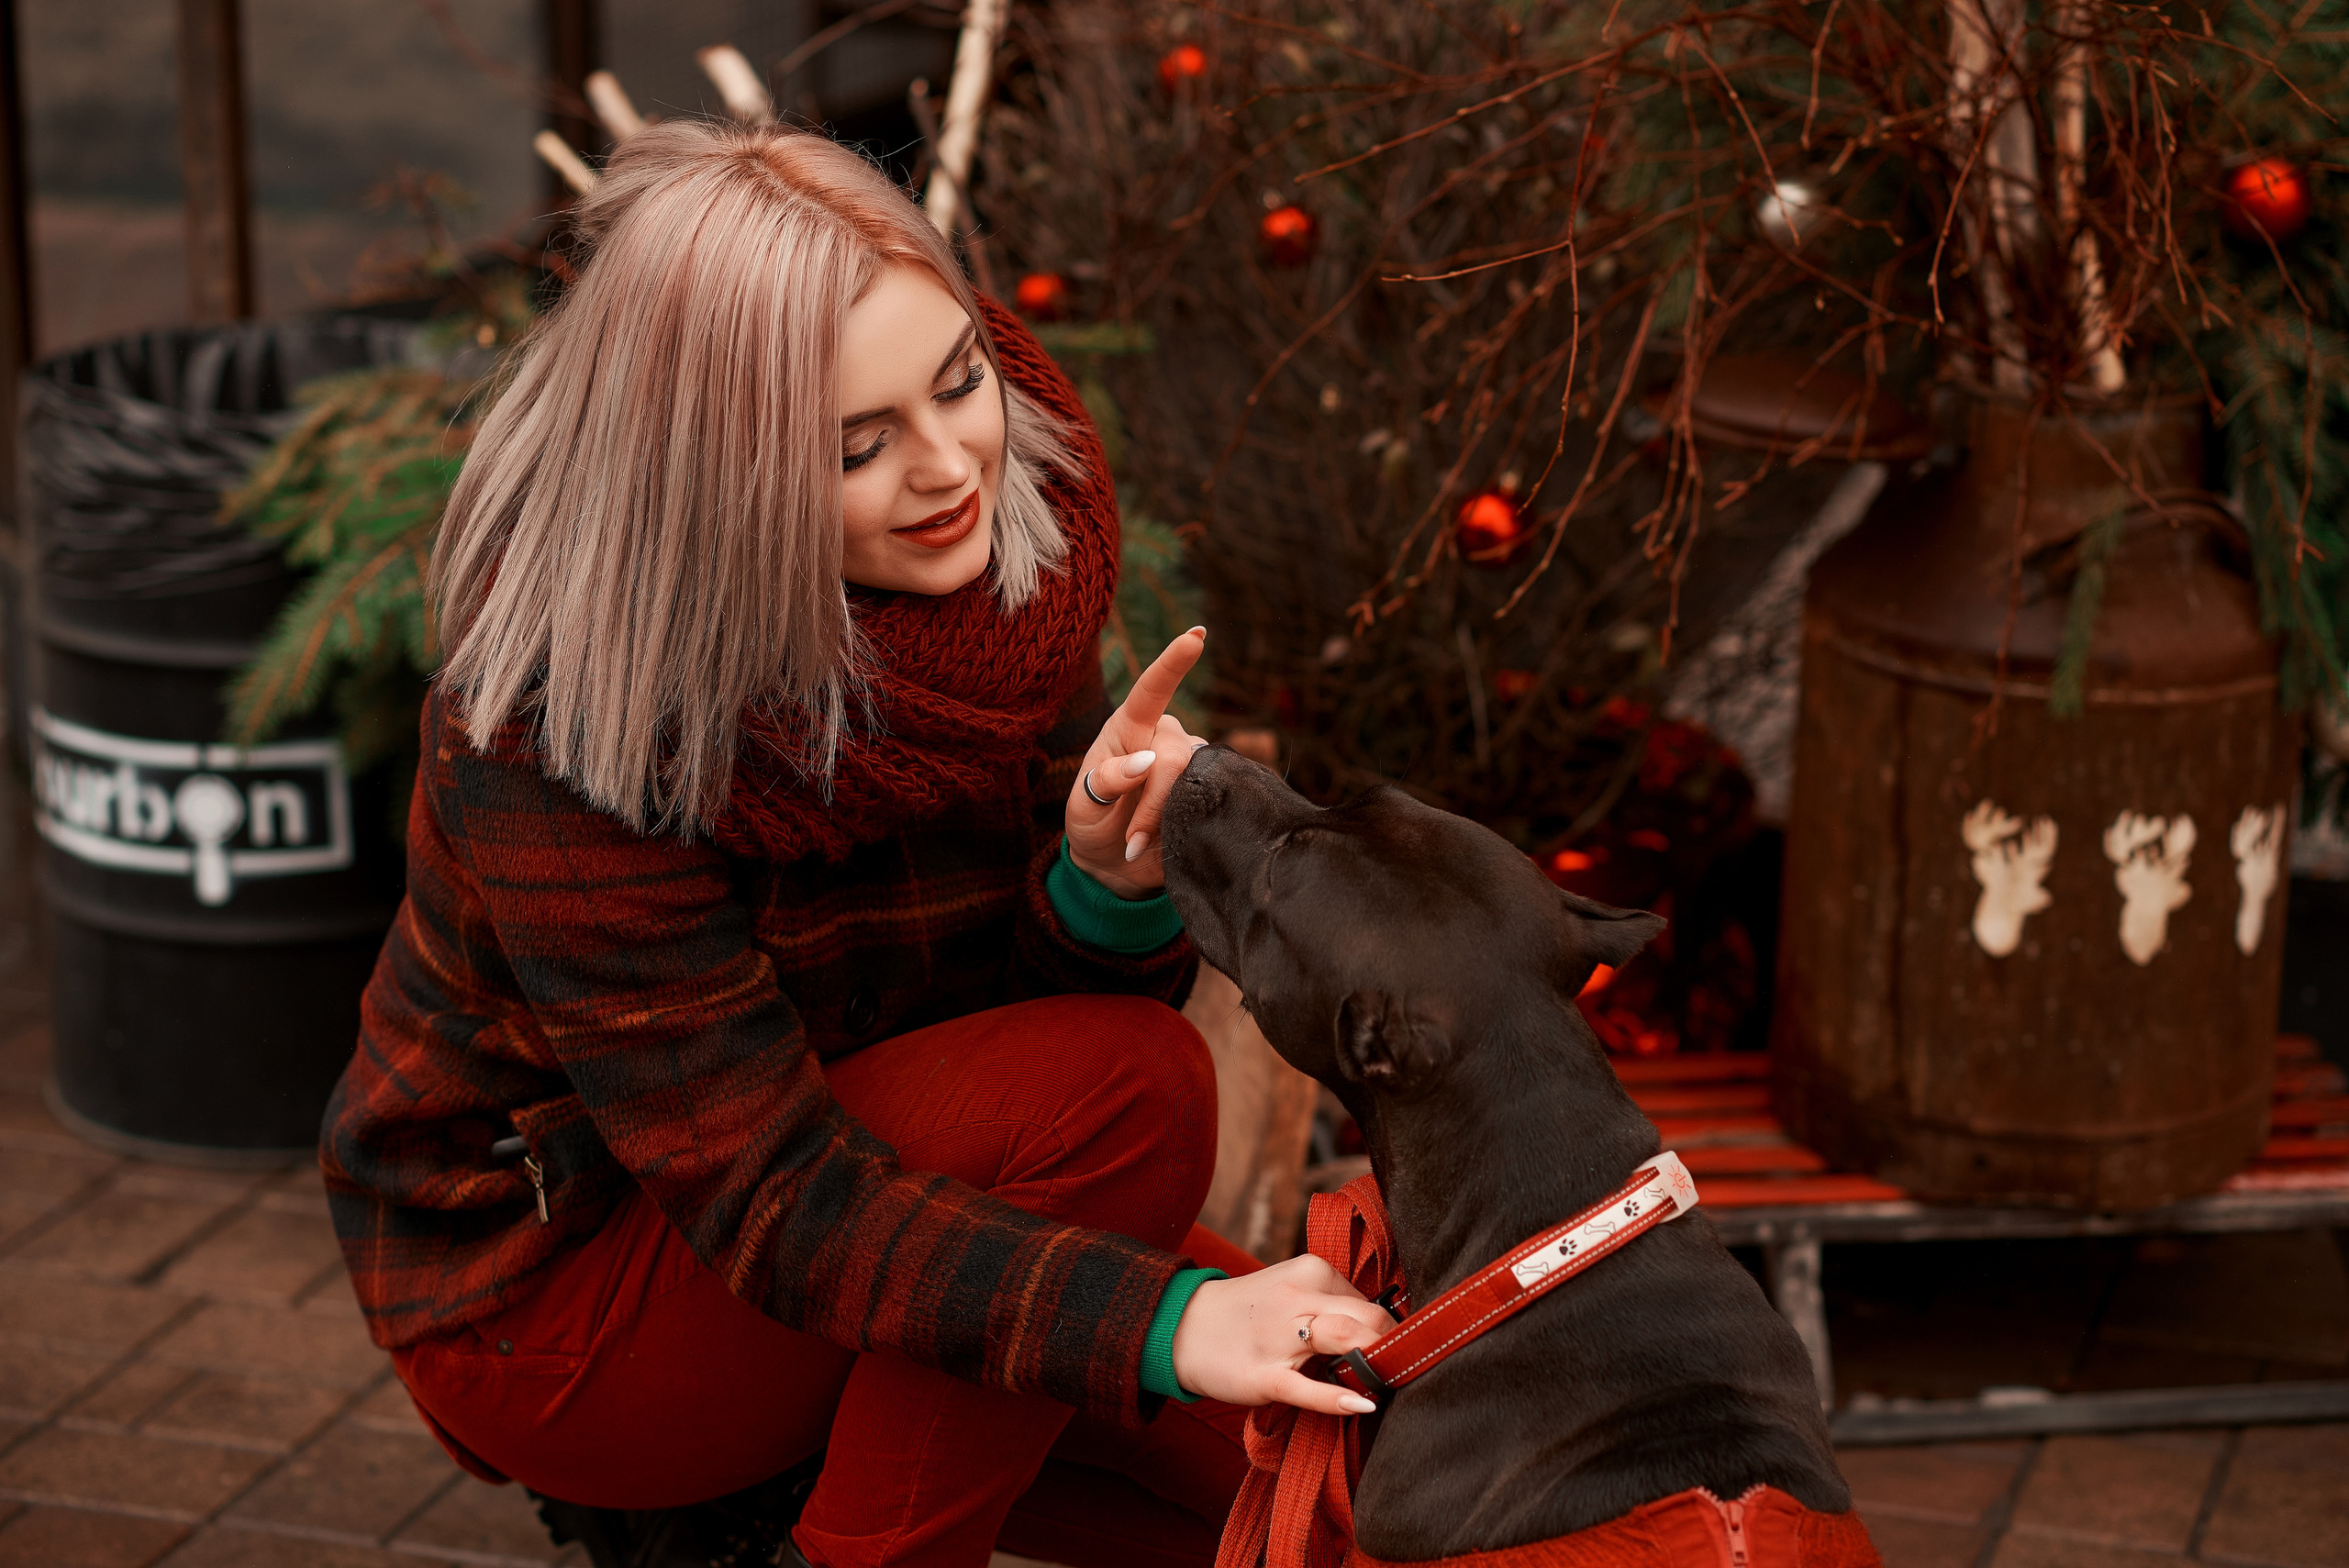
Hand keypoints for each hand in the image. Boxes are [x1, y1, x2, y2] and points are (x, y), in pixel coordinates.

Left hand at [1066, 628, 1207, 897]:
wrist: (1114, 864)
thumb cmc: (1094, 823)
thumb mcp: (1082, 806)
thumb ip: (1104, 782)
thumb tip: (1145, 762)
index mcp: (1129, 728)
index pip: (1152, 690)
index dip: (1173, 662)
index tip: (1196, 636)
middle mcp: (1164, 738)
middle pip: (1174, 758)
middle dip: (1151, 804)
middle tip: (1130, 840)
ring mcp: (1192, 765)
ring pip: (1196, 782)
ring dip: (1164, 820)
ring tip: (1138, 844)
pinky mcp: (1210, 794)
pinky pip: (1211, 804)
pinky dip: (1186, 829)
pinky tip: (1166, 843)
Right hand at [1169, 1255, 1395, 1415]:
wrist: (1183, 1327)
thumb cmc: (1250, 1315)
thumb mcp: (1293, 1292)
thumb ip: (1335, 1305)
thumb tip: (1385, 1333)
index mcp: (1311, 1271)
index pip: (1371, 1301)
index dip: (1392, 1332)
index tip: (1403, 1356)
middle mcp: (1298, 1296)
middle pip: (1368, 1316)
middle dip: (1397, 1346)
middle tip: (1413, 1371)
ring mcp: (1279, 1336)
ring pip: (1343, 1338)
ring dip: (1377, 1362)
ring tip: (1395, 1383)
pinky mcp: (1262, 1375)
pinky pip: (1306, 1387)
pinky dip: (1337, 1397)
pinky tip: (1362, 1404)